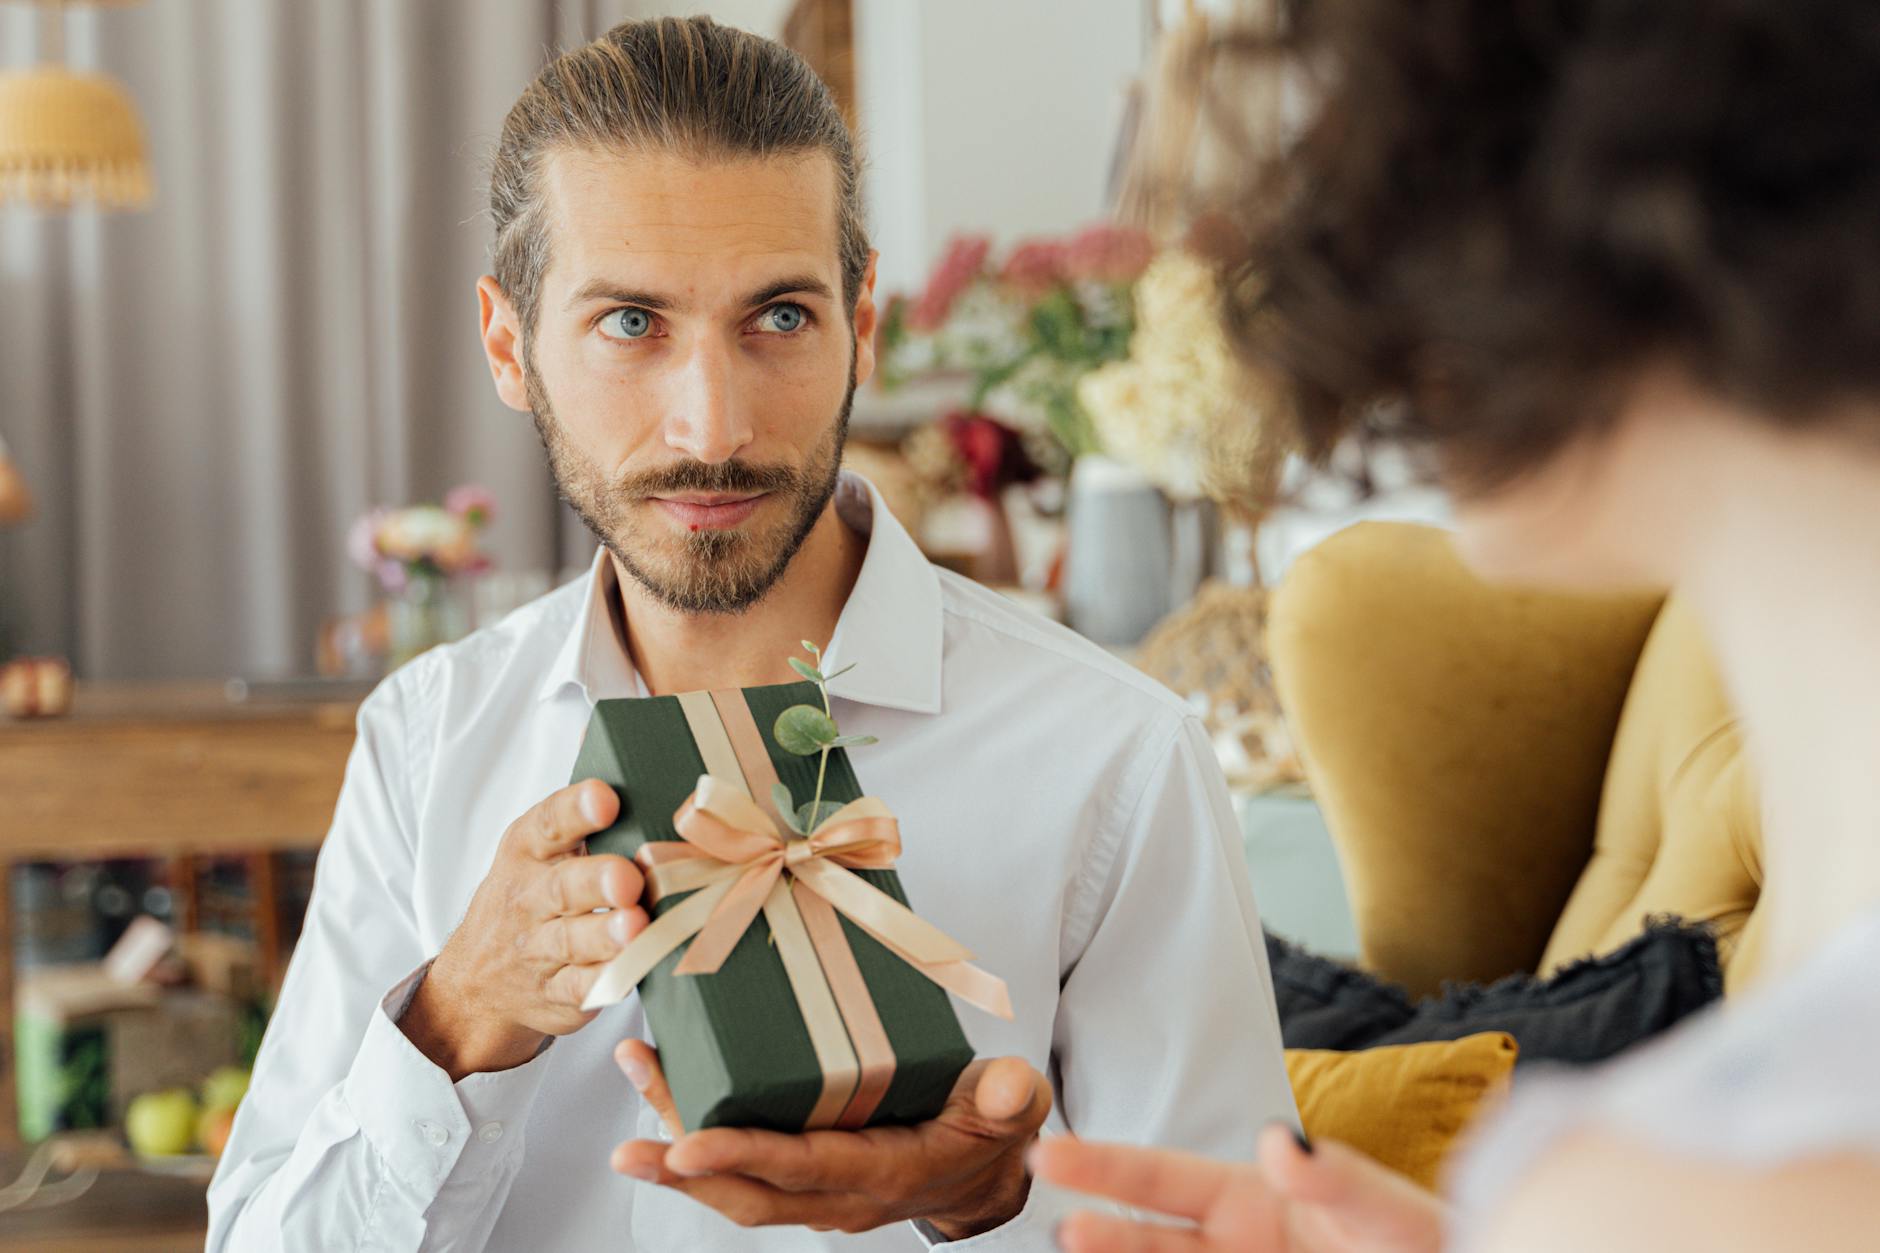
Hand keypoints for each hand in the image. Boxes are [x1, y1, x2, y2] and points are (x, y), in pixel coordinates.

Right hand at [399, 779, 646, 1079]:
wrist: (478, 980)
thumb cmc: (532, 894)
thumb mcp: (539, 847)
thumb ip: (577, 809)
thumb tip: (599, 732)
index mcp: (528, 851)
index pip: (549, 824)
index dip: (577, 810)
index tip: (606, 799)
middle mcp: (529, 898)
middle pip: (562, 886)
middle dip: (597, 880)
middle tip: (628, 878)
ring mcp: (538, 949)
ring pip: (571, 941)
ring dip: (604, 934)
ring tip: (635, 925)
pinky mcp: (556, 994)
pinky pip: (579, 989)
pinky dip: (604, 982)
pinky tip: (631, 971)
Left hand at [611, 1038, 1051, 1238]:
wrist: (987, 1168)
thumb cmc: (992, 1129)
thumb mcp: (1012, 1110)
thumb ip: (1009, 1100)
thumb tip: (1007, 1086)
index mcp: (885, 1173)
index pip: (804, 1169)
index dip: (745, 1159)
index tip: (689, 1145)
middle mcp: (838, 1192)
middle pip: (748, 1193)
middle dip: (683, 1172)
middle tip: (627, 1148)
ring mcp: (814, 1187)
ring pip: (733, 1180)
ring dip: (676, 1144)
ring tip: (634, 1076)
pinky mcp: (800, 1168)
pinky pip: (739, 1158)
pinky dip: (695, 1121)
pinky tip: (662, 1075)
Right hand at [1033, 1124, 1447, 1252]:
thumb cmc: (1428, 1245)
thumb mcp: (1390, 1212)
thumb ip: (1339, 1180)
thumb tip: (1283, 1141)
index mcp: (1252, 1201)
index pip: (1165, 1179)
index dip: (1106, 1166)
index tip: (1051, 1154)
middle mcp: (1233, 1249)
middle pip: (1150, 1244)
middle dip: (1103, 1237)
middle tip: (1061, 1231)